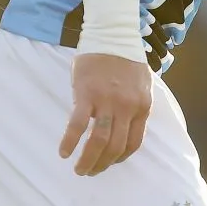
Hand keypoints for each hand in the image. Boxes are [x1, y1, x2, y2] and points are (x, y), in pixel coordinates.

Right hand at [59, 53, 152, 175]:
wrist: (112, 34)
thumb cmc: (126, 58)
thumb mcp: (142, 84)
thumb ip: (136, 105)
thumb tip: (126, 126)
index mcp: (142, 106)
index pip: (133, 142)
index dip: (120, 157)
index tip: (110, 162)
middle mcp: (127, 107)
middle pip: (115, 146)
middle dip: (102, 164)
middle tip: (91, 171)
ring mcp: (107, 101)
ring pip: (98, 141)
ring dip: (88, 160)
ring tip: (79, 169)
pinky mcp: (87, 95)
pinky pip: (77, 125)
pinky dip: (70, 142)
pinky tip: (64, 152)